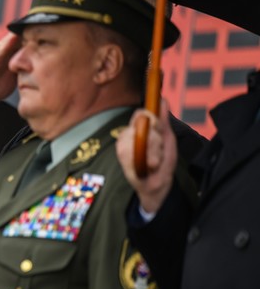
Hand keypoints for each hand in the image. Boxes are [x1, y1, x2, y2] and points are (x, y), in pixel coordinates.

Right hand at [115, 98, 176, 213]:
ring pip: (134, 137)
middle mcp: (128, 135)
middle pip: (139, 124)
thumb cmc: (162, 164)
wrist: (156, 188)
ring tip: (155, 162)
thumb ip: (163, 121)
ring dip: (151, 150)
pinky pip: (130, 150)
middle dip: (155, 139)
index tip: (160, 131)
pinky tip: (148, 166)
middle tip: (159, 153)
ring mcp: (122, 146)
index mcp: (139, 129)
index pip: (141, 114)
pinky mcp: (121, 156)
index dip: (152, 120)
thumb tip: (163, 100)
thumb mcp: (167, 140)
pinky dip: (143, 159)